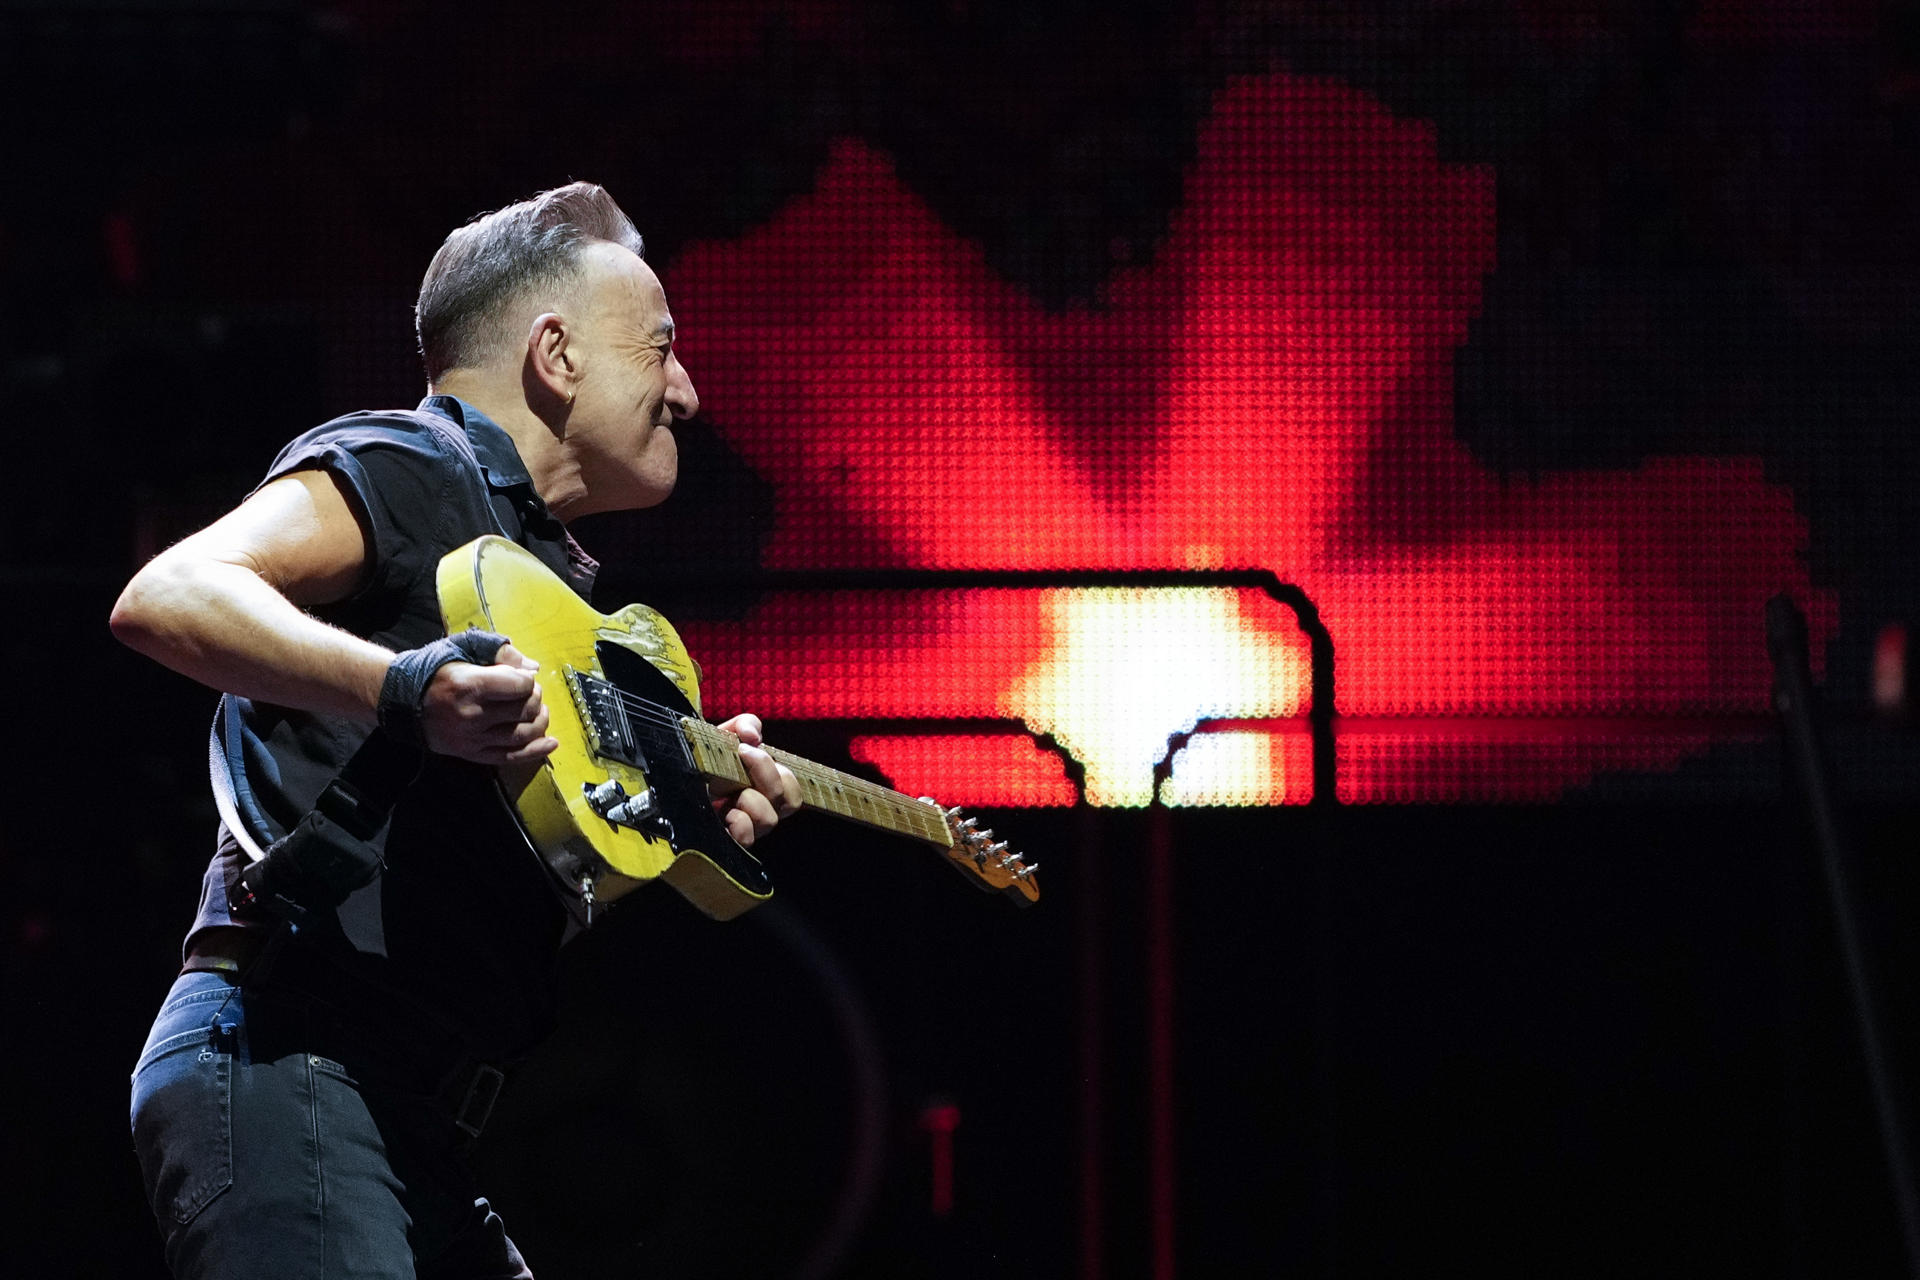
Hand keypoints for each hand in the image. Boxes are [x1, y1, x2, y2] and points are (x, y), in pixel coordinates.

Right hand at [419, 642, 557, 765]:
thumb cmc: (435, 670)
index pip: (521, 685)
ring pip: (523, 735)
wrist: (403, 700)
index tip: (520, 676)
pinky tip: (551, 744)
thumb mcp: (464, 649)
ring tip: (537, 711)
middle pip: (525, 710)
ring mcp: (472, 738)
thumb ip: (500, 653)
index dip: (527, 679)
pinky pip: (511, 757)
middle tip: (528, 692)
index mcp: (471, 685)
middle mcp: (473, 715)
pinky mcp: (471, 754)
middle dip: (535, 698)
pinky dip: (535, 751)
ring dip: (539, 721)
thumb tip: (532, 668)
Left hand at [712, 713, 801, 846]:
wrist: (666, 779)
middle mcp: (758, 809)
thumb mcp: (721, 736)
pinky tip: (722, 812)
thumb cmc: (699, 762)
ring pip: (769, 819)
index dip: (782, 772)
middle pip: (790, 802)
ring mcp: (744, 827)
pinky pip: (747, 838)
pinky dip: (739, 823)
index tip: (747, 749)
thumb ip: (744, 725)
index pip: (794, 791)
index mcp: (763, 788)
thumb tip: (754, 736)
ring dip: (750, 798)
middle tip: (740, 758)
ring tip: (726, 792)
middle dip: (766, 774)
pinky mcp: (727, 841)